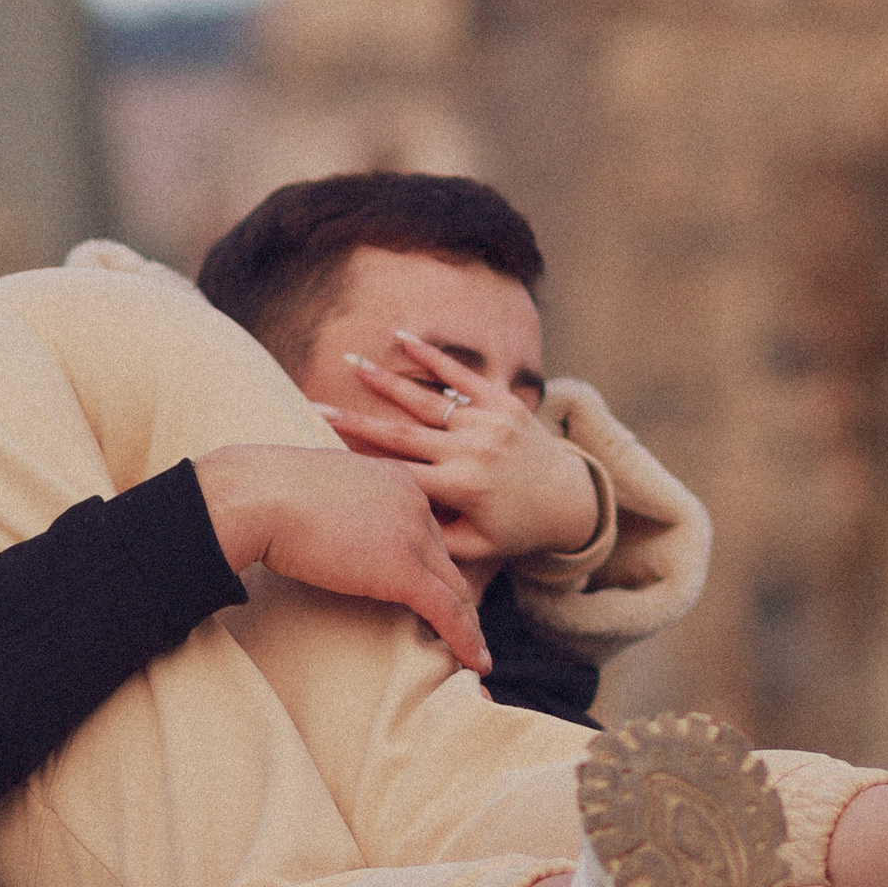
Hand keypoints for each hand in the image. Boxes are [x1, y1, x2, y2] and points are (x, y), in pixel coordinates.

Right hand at [192, 443, 491, 674]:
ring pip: (456, 588)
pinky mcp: (404, 568)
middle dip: (459, 596)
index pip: (427, 528)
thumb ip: (336, 507)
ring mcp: (413, 533)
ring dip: (470, 625)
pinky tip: (477, 663)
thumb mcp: (315, 490)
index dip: (435, 564)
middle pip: (448, 559)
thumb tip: (326, 531)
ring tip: (477, 655)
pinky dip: (465, 640)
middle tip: (468, 630)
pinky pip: (447, 611)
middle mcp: (415, 502)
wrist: (257, 496)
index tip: (440, 591)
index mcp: (396, 479)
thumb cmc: (265, 493)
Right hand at [310, 331, 603, 575]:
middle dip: (355, 419)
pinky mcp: (503, 402)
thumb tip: (387, 532)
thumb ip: (433, 539)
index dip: (357, 464)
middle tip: (316, 405)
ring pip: (427, 399)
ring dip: (386, 381)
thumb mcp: (475, 548)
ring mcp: (489, 422)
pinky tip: (403, 338)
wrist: (570, 501)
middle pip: (401, 433)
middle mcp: (472, 451)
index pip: (398, 473)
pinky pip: (463, 376)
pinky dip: (433, 357)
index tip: (322, 456)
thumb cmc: (515, 531)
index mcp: (462, 488)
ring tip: (351, 363)